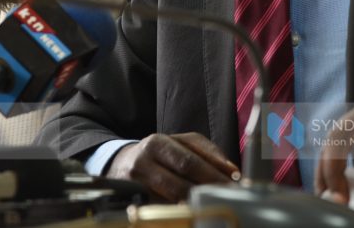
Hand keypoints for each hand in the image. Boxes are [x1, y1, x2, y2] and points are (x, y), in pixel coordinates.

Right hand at [107, 132, 240, 201]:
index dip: (216, 170)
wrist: (118, 167)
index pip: (192, 157)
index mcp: (159, 142)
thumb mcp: (178, 145)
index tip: (235, 180)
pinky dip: (180, 210)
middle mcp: (145, 159)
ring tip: (217, 203)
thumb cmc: (158, 156)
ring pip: (172, 193)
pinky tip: (194, 212)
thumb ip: (206, 153)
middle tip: (230, 193)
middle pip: (183, 173)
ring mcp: (136, 181)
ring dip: (198, 199)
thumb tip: (232, 171)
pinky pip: (161, 207)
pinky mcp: (132, 200)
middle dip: (211, 184)